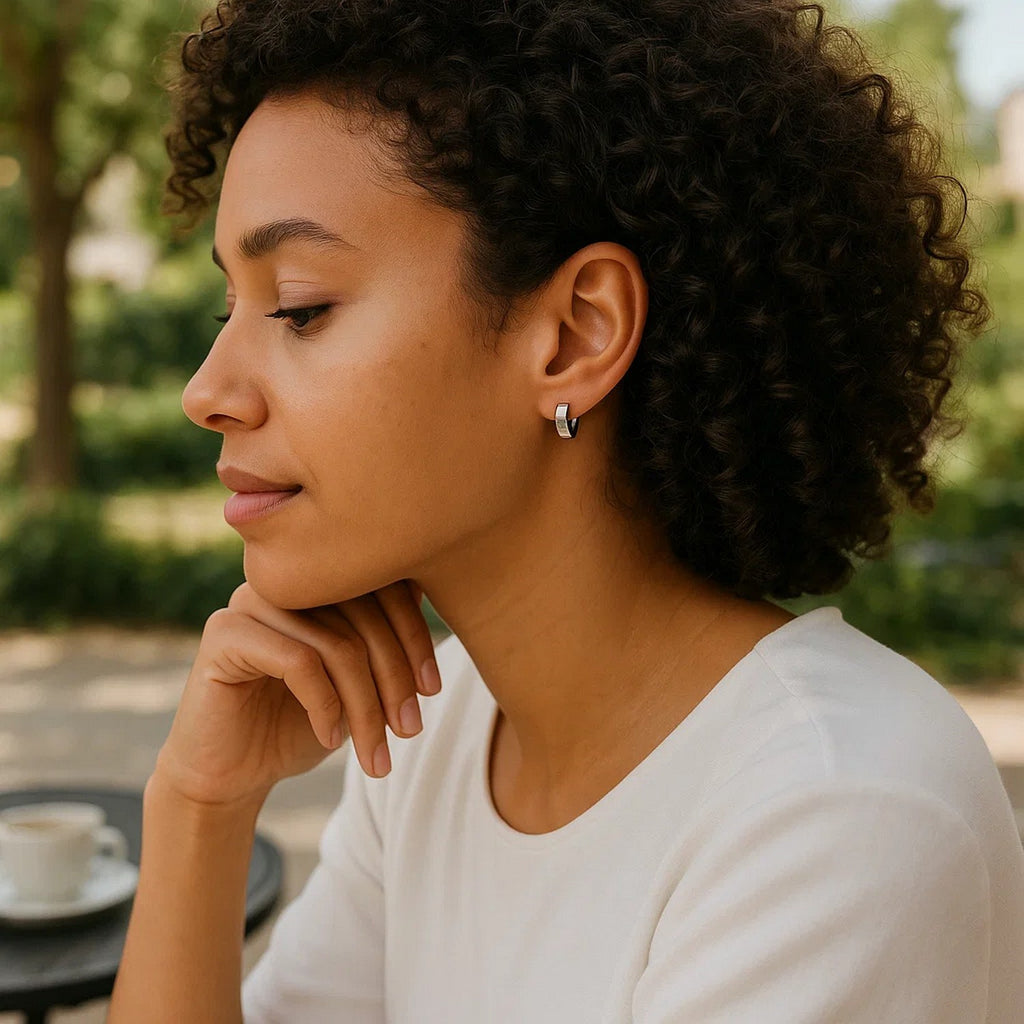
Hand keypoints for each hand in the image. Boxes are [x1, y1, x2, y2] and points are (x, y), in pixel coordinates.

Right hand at [152, 579, 437, 808]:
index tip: (432, 691)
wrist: (231, 773)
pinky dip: (325, 707)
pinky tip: (329, 739)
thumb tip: (449, 601)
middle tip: (409, 730)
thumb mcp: (360, 682)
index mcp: (320, 577)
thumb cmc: (301, 723)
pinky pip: (299, 662)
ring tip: (376, 752)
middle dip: (395, 680)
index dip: (416, 637)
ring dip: (366, 707)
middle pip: (365, 616)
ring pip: (337, 644)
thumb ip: (389, 639)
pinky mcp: (224, 634)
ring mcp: (251, 601)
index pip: (386, 585)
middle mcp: (287, 579)